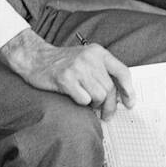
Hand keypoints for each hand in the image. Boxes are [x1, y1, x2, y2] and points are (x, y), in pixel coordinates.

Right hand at [0, 29, 133, 119]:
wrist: (35, 58)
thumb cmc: (62, 62)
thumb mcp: (86, 59)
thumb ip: (102, 72)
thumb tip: (120, 95)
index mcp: (98, 52)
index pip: (122, 72)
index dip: (128, 90)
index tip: (130, 102)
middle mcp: (90, 58)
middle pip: (110, 89)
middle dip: (110, 106)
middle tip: (107, 114)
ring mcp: (77, 68)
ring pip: (99, 96)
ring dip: (95, 105)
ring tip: (89, 103)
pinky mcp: (66, 79)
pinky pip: (83, 100)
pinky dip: (82, 103)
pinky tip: (75, 97)